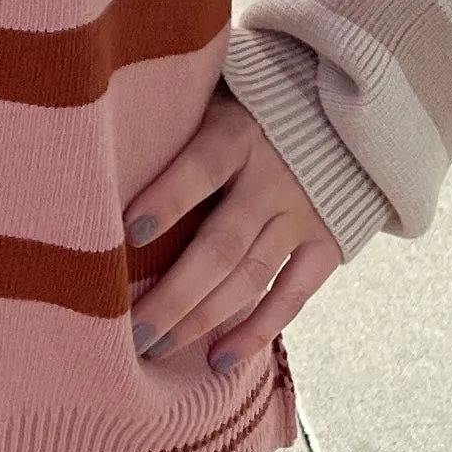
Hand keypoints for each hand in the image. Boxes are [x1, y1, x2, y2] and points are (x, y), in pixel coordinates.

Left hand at [125, 92, 342, 376]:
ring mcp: (304, 213)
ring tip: (155, 349)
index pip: (201, 168)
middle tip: (130, 333)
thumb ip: (178, 120)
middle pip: (220, 246)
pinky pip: (293, 296)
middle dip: (173, 295)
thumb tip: (105, 149)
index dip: (168, 199)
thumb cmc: (253, 101)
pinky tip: (218, 359)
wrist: (346, 109)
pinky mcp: (328, 242)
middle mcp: (275, 176)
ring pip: (249, 277)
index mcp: (240, 131)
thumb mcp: (218, 92)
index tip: (127, 233)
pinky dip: (256, 330)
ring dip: (201, 319)